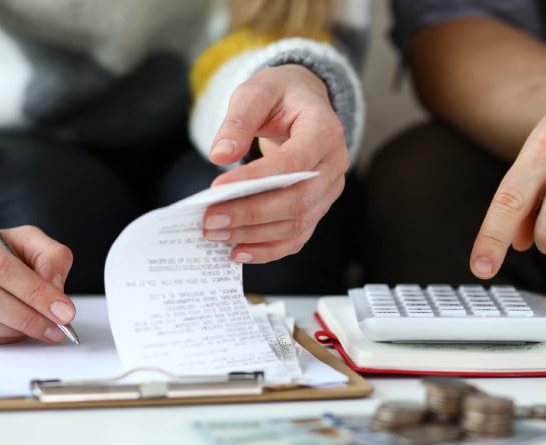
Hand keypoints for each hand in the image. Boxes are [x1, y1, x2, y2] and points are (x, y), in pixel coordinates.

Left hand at [201, 64, 349, 262]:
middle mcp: (334, 164)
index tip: (217, 188)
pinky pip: (297, 237)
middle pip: (297, 201)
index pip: (294, 163)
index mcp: (325, 130)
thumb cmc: (280, 96)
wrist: (303, 103)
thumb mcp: (256, 92)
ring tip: (216, 234)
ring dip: (254, 235)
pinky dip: (268, 249)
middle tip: (210, 221)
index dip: (257, 180)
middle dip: (251, 215)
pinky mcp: (318, 207)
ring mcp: (329, 190)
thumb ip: (238, 120)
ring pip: (296, 224)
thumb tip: (220, 155)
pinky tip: (238, 252)